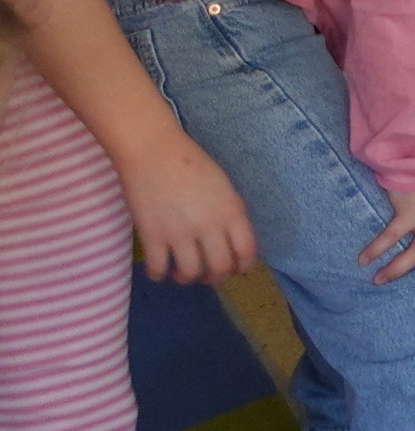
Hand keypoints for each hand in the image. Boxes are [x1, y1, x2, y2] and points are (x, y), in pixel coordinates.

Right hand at [118, 133, 255, 284]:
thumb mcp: (224, 187)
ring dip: (187, 278)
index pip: (246, 251)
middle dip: (215, 277)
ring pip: (189, 273)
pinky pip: (158, 268)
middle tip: (207, 275)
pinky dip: (159, 275)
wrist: (154, 152)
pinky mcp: (152, 235)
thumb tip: (233, 240)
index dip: (242, 266)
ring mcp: (180, 232)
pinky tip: (159, 270)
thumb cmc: (191, 164)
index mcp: (232, 211)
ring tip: (182, 273)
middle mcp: (209, 226)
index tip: (235, 269)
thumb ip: (230, 213)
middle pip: (219, 268)